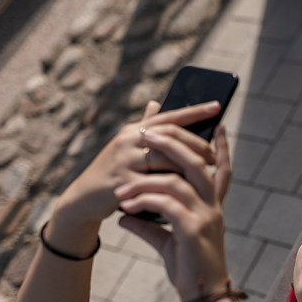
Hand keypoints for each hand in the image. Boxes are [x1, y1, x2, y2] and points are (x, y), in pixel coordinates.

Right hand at [56, 100, 221, 225]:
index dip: (194, 111)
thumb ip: (144, 126)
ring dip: (188, 164)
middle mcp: (128, 141)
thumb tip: (156, 103)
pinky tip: (188, 188)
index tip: (217, 105)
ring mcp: (125, 161)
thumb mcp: (127, 146)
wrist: (84, 198)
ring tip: (206, 171)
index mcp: (134, 130)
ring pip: (165, 157)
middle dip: (196, 144)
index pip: (169, 116)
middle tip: (214, 155)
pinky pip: (155, 182)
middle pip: (170, 135)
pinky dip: (173, 184)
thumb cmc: (114, 171)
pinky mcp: (124, 182)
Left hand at [113, 123, 232, 301]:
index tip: (218, 125)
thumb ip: (148, 224)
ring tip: (120, 186)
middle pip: (196, 162)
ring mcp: (206, 216)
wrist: (203, 297)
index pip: (221, 168)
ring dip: (144, 179)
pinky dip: (144, 202)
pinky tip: (126, 207)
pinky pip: (166, 206)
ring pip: (176, 182)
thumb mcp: (167, 241)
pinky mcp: (194, 230)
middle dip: (172, 143)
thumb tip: (124, 214)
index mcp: (211, 205)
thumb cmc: (188, 268)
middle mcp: (212, 206)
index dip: (220, 147)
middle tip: (147, 133)